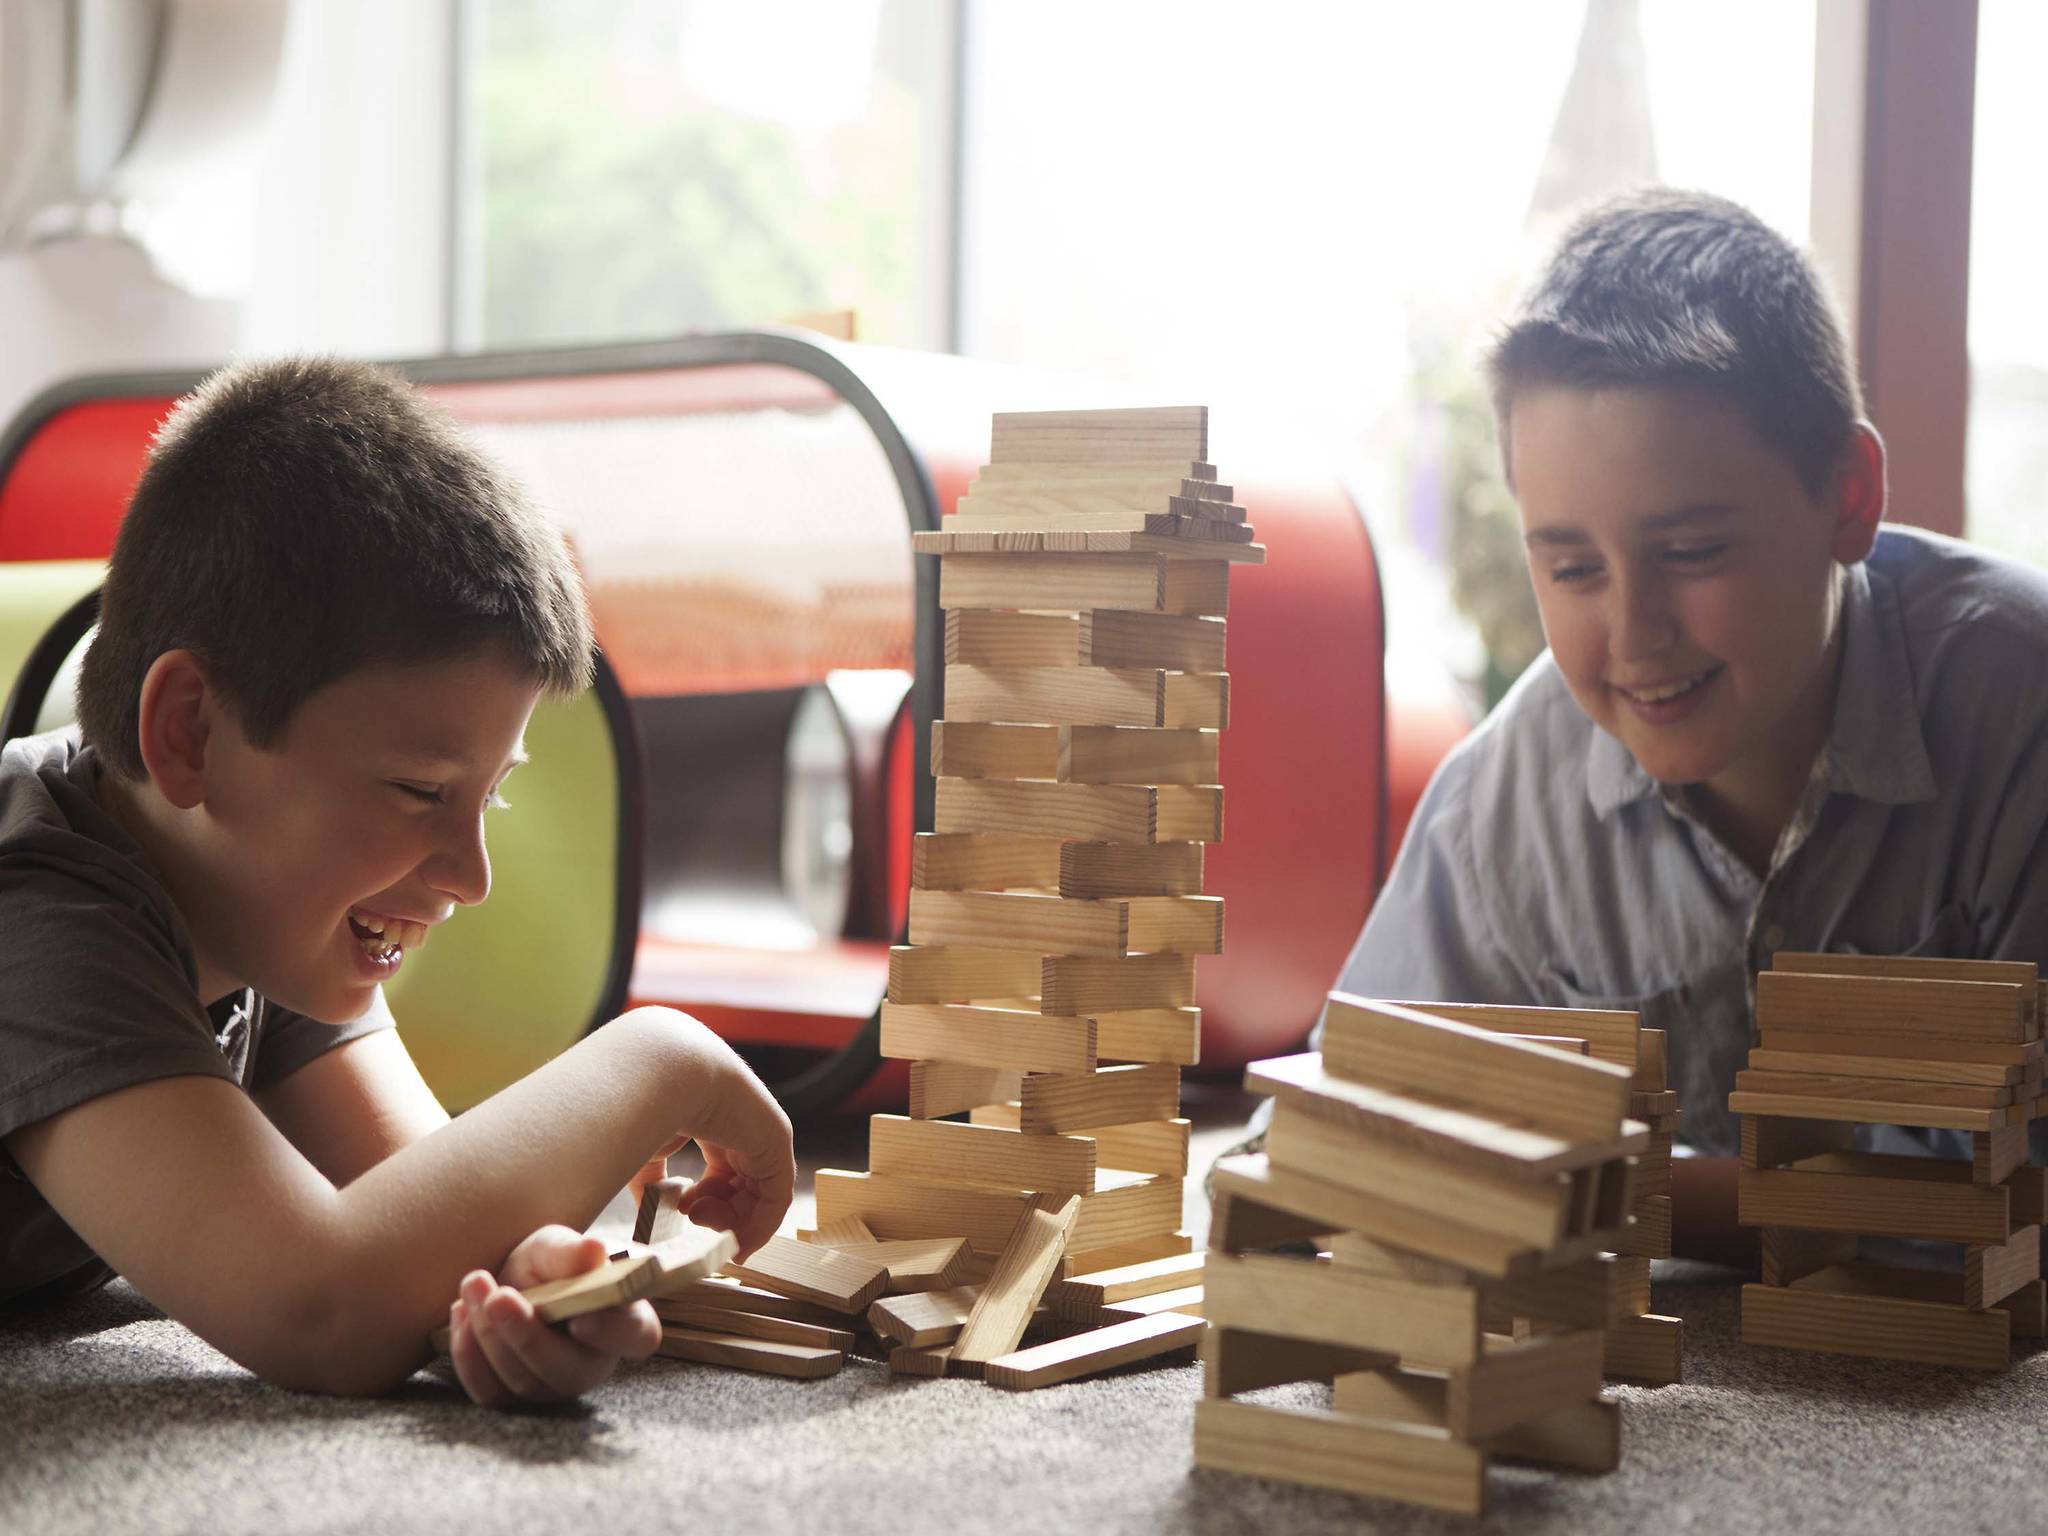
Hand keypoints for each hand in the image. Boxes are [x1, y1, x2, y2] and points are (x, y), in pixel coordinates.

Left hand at [446, 1224, 659, 1408]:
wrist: (506, 1280)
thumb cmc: (546, 1264)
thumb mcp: (556, 1246)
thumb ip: (570, 1253)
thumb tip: (593, 1252)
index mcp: (624, 1321)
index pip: (636, 1336)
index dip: (612, 1334)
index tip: (581, 1319)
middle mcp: (593, 1363)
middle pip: (569, 1370)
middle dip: (527, 1336)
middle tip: (499, 1297)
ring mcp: (552, 1386)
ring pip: (523, 1381)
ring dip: (491, 1334)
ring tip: (474, 1284)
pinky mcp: (513, 1397)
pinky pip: (489, 1391)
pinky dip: (469, 1353)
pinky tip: (462, 1312)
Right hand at [628, 1072, 794, 1261]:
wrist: (663, 1068)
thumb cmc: (646, 1100)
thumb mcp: (647, 1148)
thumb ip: (653, 1180)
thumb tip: (653, 1211)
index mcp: (717, 1119)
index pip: (724, 1169)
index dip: (707, 1200)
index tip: (682, 1217)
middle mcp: (745, 1126)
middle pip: (744, 1185)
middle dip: (717, 1212)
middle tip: (691, 1220)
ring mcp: (764, 1132)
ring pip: (761, 1195)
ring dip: (733, 1222)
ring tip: (699, 1219)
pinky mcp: (776, 1142)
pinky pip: (776, 1196)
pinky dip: (760, 1227)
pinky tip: (738, 1245)